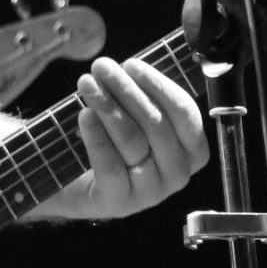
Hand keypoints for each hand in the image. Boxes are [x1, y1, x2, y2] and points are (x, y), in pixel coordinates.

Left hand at [67, 56, 206, 220]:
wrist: (75, 182)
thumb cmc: (111, 140)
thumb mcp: (133, 116)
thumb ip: (142, 96)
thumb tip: (130, 68)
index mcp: (191, 150)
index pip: (186, 114)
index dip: (159, 86)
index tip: (132, 64)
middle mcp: (178, 174)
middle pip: (156, 125)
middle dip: (127, 91)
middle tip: (102, 67)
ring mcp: (151, 192)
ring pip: (133, 141)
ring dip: (108, 106)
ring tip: (86, 83)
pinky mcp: (121, 203)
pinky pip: (111, 166)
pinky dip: (97, 137)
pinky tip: (84, 115)